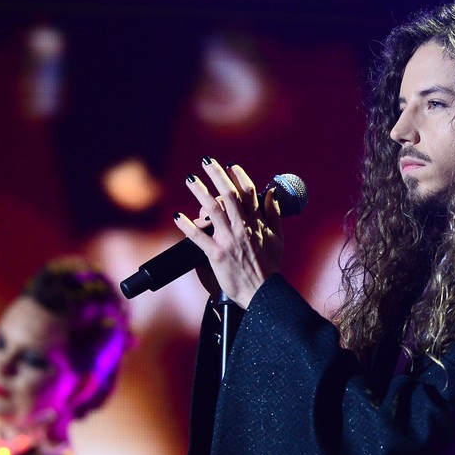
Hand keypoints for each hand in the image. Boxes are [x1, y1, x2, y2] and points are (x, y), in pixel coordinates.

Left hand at [174, 157, 282, 307]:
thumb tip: (271, 192)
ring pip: (212, 210)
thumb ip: (273, 213)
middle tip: (206, 161)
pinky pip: (198, 237)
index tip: (230, 165)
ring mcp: (229, 240)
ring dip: (200, 192)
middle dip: (216, 174)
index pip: (248, 192)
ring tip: (190, 179)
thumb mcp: (277, 237)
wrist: (263, 293)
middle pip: (228, 194)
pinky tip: (177, 216)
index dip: (238, 175)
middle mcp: (242, 227)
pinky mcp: (216, 255)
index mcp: (257, 222)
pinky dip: (187, 226)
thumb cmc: (270, 266)